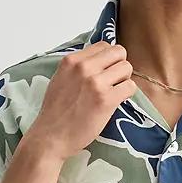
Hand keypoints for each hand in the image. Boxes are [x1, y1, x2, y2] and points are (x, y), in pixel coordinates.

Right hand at [24, 42, 136, 161]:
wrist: (51, 137)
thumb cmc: (56, 112)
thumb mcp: (60, 79)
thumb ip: (78, 67)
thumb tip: (99, 59)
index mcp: (71, 60)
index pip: (103, 45)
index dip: (108, 59)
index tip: (105, 72)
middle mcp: (83, 67)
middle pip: (119, 52)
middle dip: (119, 66)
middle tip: (113, 82)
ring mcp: (95, 83)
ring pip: (127, 68)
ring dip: (124, 80)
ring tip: (113, 92)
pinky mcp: (106, 100)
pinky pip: (130, 87)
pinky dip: (127, 94)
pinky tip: (116, 102)